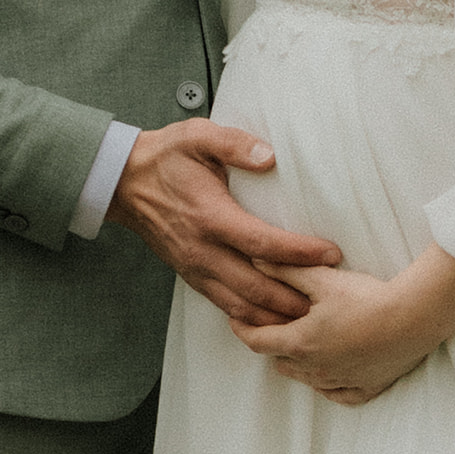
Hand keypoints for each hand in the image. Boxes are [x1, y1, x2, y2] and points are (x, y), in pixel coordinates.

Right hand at [105, 119, 340, 325]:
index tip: (330, 253)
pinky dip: (249, 316)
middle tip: (329, 298)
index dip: (299, 252)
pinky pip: (223, 304)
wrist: (125, 182)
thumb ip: (234, 143)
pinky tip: (269, 316)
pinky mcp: (190, 274)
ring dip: (273, 316)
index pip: (263, 243)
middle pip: (255, 288)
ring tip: (305, 317)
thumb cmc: (164, 157)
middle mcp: (203, 250)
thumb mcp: (198, 136)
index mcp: (210, 217)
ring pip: (239, 306)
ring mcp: (195, 267)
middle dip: (294, 298)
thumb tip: (269, 156)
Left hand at [228, 244, 454, 405]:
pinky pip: (337, 394)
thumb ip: (285, 269)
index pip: (259, 341)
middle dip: (271, 344)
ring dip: (297, 362)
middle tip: (269, 324)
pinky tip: (329, 371)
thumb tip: (254, 258)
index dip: (243, 329)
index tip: (235, 318)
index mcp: (301, 343)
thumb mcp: (322, 279)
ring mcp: (341, 382)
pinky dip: (327, 383)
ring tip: (297, 342)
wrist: (413, 320)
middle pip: (280, 361)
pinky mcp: (365, 389)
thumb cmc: (366, 298)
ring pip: (306, 379)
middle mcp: (316, 370)